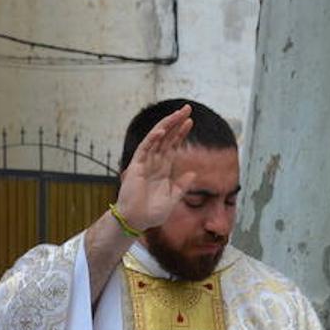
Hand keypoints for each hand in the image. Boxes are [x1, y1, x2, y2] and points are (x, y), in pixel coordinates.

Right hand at [114, 104, 196, 231]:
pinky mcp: (136, 167)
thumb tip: (193, 174)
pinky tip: (161, 130)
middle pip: (166, 137)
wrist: (137, 221)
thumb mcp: (172, 198)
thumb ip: (182, 186)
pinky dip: (152, 139)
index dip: (181, 133)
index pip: (173, 146)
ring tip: (178, 113)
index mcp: (163, 169)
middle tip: (187, 108)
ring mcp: (145, 163)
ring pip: (157, 139)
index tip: (190, 121)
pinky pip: (144, 149)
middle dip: (176, 122)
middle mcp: (154, 163)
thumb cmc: (151, 213)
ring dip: (167, 125)